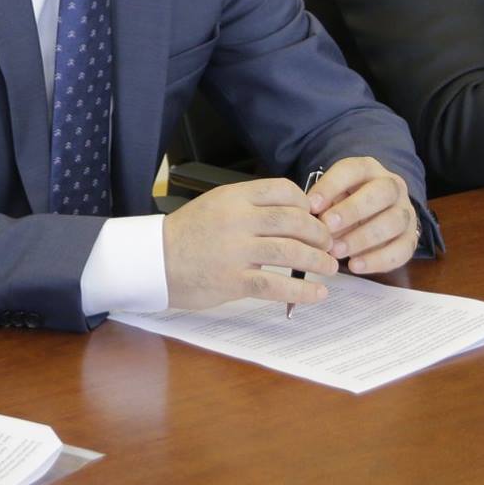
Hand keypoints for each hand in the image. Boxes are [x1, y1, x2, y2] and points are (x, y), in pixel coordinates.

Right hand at [162, 177, 335, 311]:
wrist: (154, 261)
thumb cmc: (187, 234)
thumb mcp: (215, 205)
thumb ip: (249, 206)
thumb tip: (292, 215)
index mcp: (233, 196)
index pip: (283, 190)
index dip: (306, 204)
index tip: (315, 217)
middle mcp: (237, 219)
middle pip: (293, 220)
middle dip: (319, 234)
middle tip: (329, 244)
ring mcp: (235, 250)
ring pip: (290, 251)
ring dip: (317, 261)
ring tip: (329, 268)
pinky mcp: (232, 280)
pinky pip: (276, 284)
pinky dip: (302, 290)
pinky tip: (316, 293)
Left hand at [307, 156, 420, 273]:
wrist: (376, 214)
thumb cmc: (345, 202)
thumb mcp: (332, 195)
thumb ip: (323, 203)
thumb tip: (311, 218)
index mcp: (369, 169)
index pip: (353, 170)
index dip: (331, 187)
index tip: (312, 206)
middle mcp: (393, 187)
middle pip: (382, 192)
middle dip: (353, 210)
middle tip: (328, 226)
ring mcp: (406, 212)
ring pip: (394, 222)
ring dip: (363, 238)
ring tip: (336, 251)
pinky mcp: (411, 238)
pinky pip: (402, 250)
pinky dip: (377, 260)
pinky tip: (355, 265)